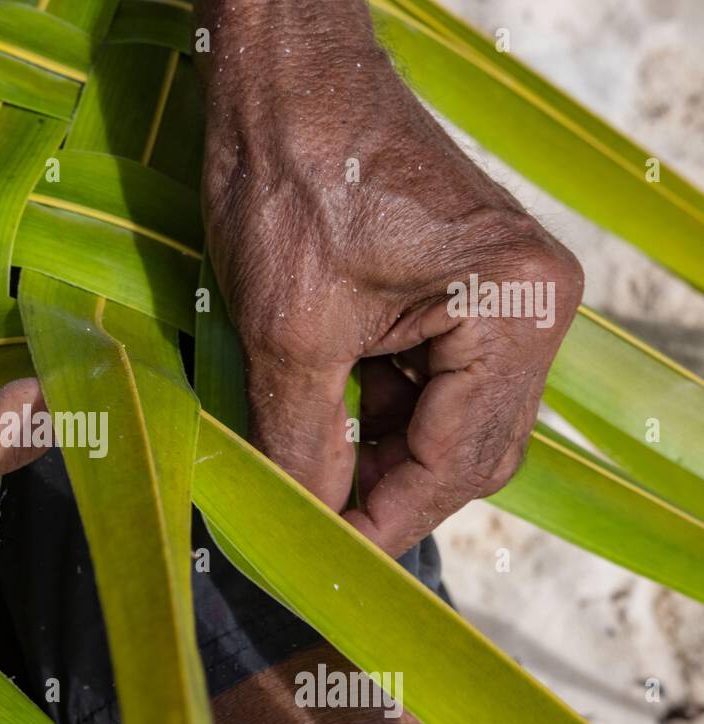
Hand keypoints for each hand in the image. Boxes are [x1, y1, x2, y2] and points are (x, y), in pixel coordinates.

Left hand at [197, 0, 582, 555]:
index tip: (331, 559)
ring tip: (304, 467)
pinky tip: (318, 418)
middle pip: (466, 447)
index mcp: (515, 308)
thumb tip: (310, 522)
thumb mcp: (291, 332)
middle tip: (316, 524)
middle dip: (387, 489)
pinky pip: (425, 378)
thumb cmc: (293, 178)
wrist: (280, 80)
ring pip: (443, 419)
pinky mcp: (455, 288)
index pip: (459, 460)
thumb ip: (303, 441)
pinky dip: (371, 409)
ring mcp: (495, 295)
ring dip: (375, 452)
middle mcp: (527, 304)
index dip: (389, 521)